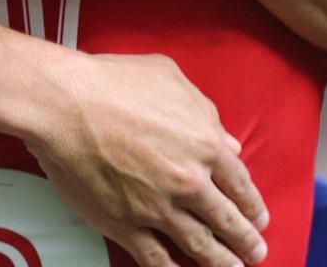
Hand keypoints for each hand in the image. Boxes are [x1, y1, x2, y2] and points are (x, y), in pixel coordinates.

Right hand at [30, 51, 267, 266]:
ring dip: (221, 263)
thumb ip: (205, 111)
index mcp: (204, 143)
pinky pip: (157, 259)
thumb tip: (228, 142)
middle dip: (245, 240)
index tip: (259, 217)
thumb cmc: (115, 81)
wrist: (66, 104)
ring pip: (200, 245)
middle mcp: (188, 180)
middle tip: (256, 252)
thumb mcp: (170, 77)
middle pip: (226, 219)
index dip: (252, 203)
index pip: (240, 182)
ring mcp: (158, 207)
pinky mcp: (126, 224)